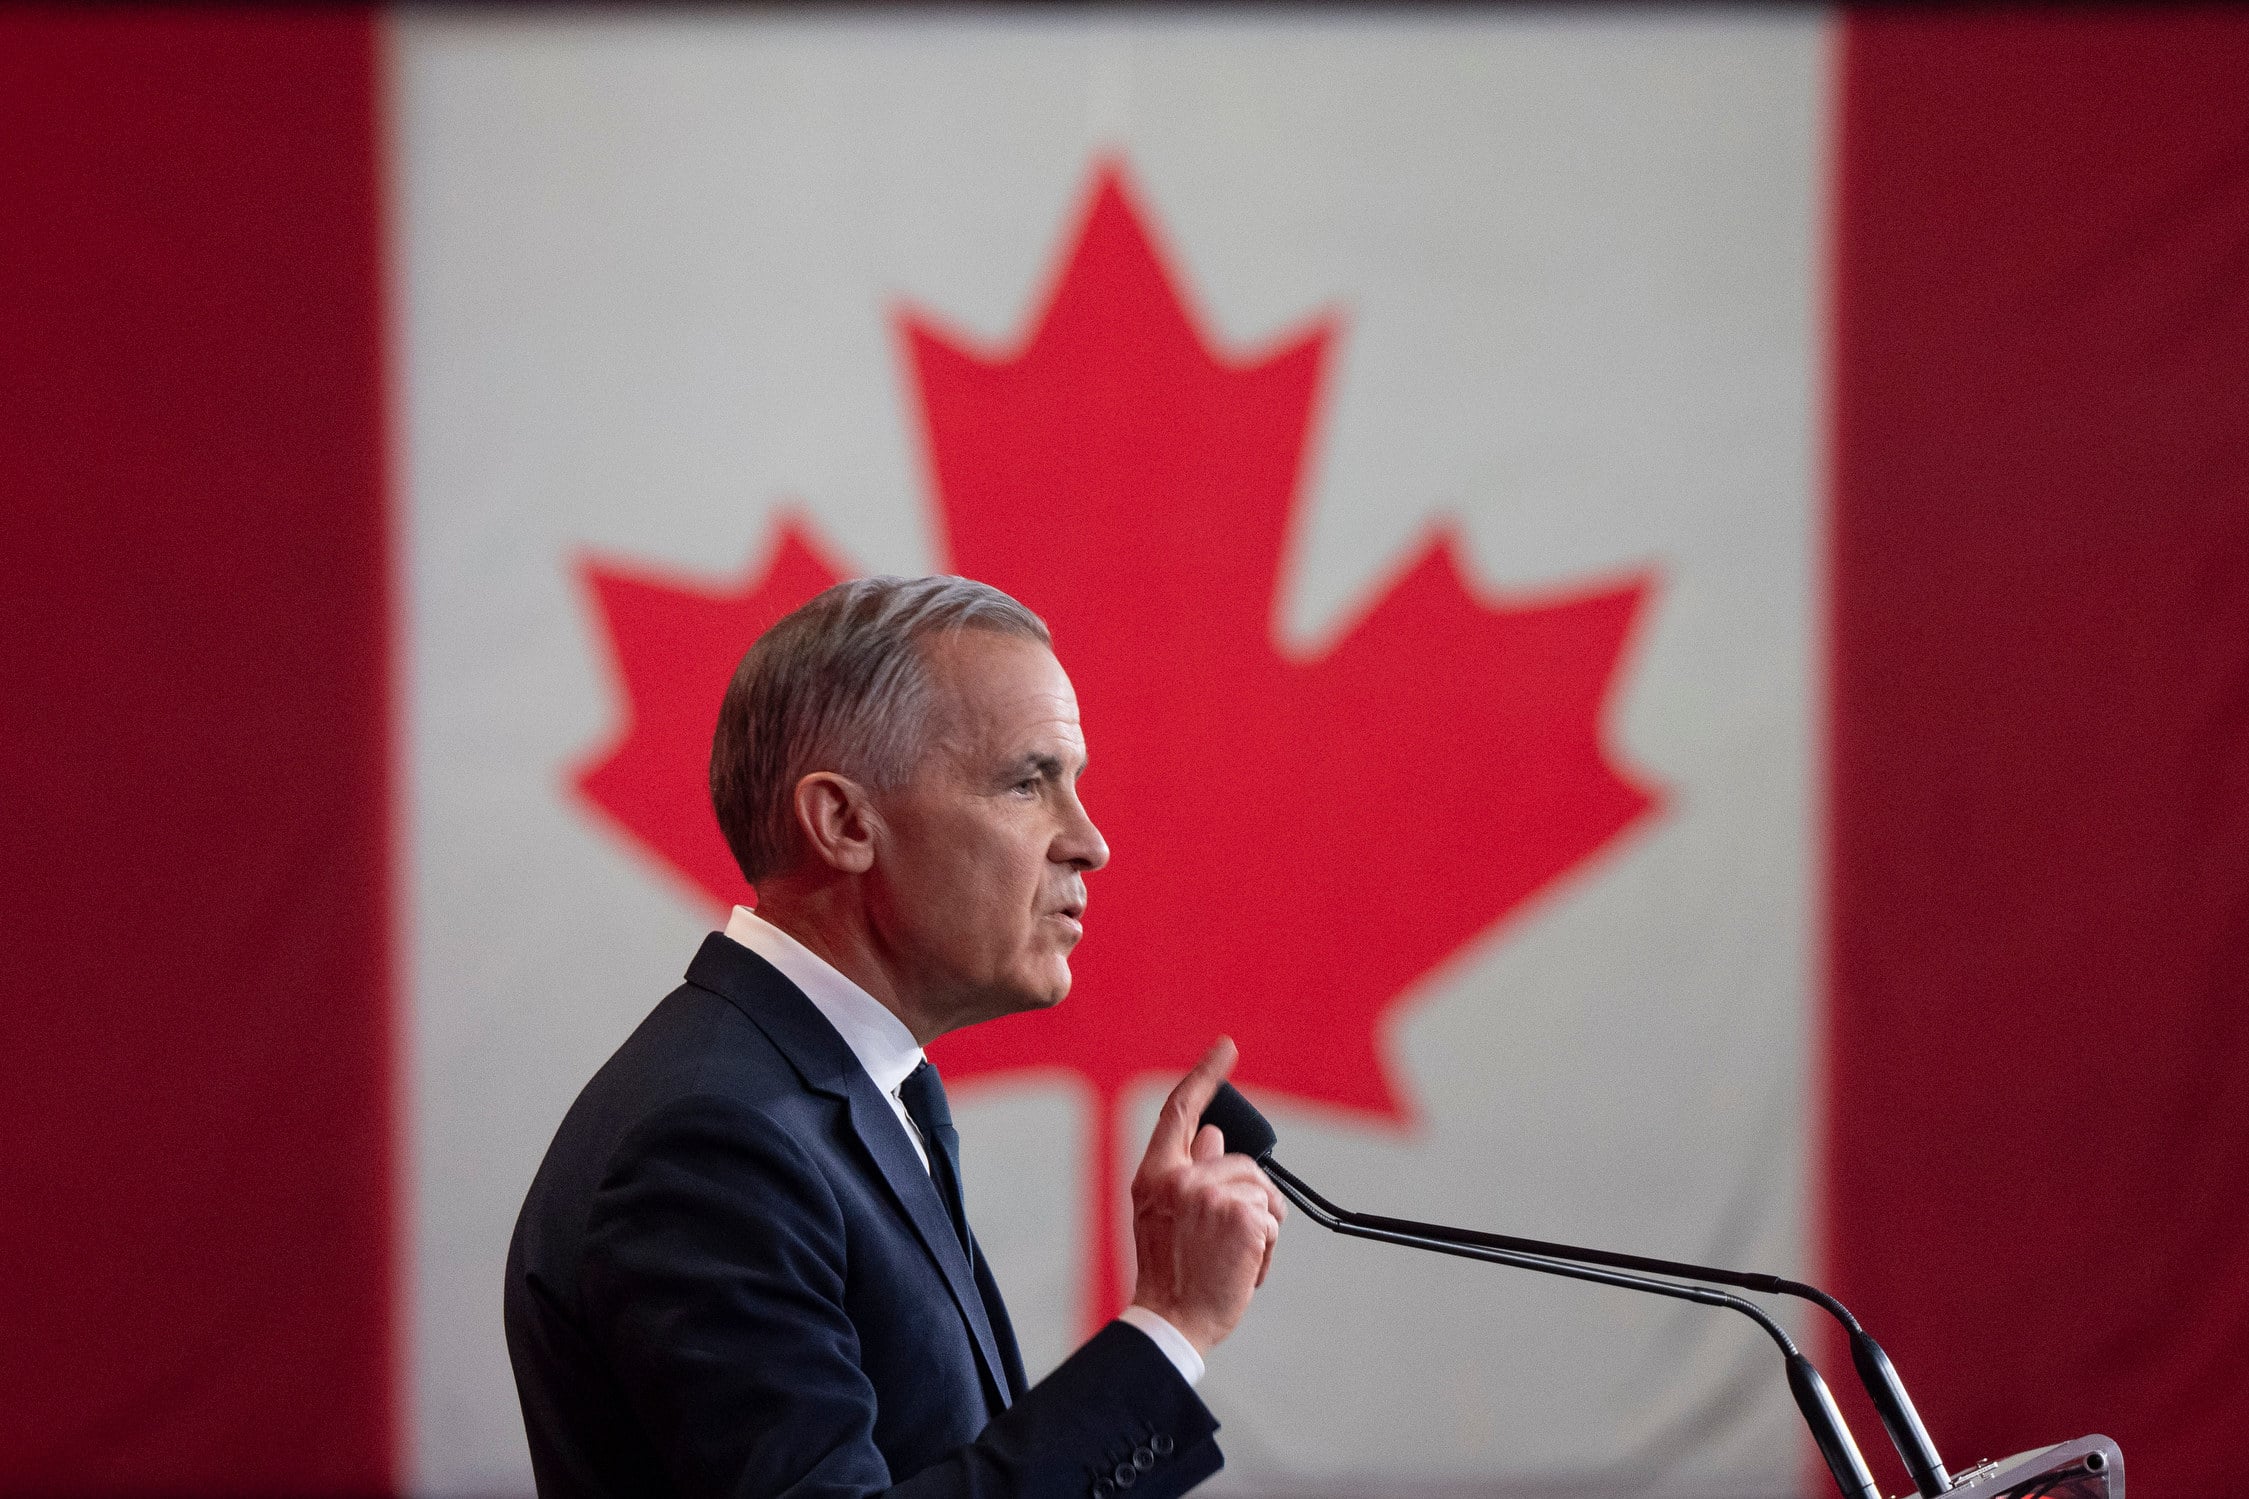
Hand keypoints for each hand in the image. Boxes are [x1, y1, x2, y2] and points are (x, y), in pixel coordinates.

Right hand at [1127, 1037, 1287, 1354]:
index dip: (1204, 1075)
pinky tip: (1244, 1268)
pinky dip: (1268, 1247)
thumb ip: (1187, 1171)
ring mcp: (1209, 1195)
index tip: (1226, 1048)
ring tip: (1233, 1259)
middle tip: (1230, 1243)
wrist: (1172, 1321)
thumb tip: (1213, 1132)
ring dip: (1260, 1225)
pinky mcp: (1241, 1216)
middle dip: (1249, 1198)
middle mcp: (1178, 1178)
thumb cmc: (1170, 1272)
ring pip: (1261, 1191)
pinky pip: (1273, 1219)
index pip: (1180, 1110)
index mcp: (1154, 1174)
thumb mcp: (1167, 1215)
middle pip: (1239, 1163)